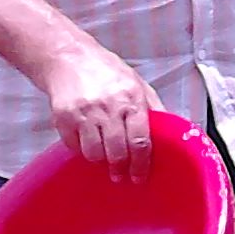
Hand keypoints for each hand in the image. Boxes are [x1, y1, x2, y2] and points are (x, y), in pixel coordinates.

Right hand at [34, 40, 165, 183]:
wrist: (67, 57)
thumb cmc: (105, 70)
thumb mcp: (137, 83)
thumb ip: (154, 107)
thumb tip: (171, 131)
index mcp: (131, 99)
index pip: (140, 141)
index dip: (141, 164)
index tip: (140, 176)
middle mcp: (108, 107)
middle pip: (117, 152)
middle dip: (120, 169)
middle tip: (121, 175)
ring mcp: (84, 113)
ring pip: (94, 153)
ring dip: (100, 161)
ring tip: (104, 158)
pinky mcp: (63, 117)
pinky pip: (74, 146)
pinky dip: (80, 150)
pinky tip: (86, 142)